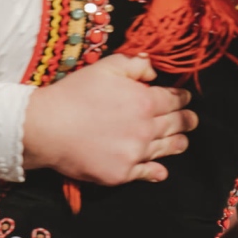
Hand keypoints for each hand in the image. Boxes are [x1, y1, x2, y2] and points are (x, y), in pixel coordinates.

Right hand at [22, 54, 196, 183]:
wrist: (46, 127)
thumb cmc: (73, 94)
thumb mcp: (106, 66)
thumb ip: (135, 64)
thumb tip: (154, 72)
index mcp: (145, 101)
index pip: (175, 99)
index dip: (182, 98)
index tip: (184, 98)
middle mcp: (146, 129)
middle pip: (177, 125)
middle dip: (187, 120)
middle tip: (190, 120)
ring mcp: (135, 154)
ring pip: (168, 149)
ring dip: (178, 143)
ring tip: (182, 141)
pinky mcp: (121, 173)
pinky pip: (148, 173)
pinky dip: (157, 171)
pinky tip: (160, 171)